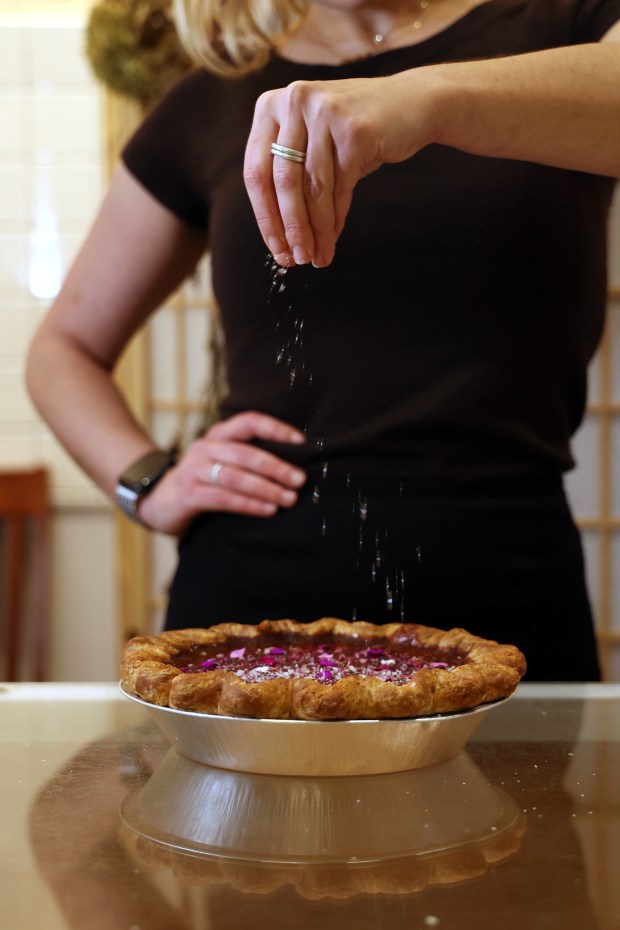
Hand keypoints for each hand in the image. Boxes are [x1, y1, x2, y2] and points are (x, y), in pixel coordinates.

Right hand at [137, 411, 306, 534]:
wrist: (157, 501)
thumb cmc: (201, 481)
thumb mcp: (220, 462)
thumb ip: (246, 458)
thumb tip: (292, 465)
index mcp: (217, 435)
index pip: (248, 421)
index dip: (275, 428)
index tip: (300, 441)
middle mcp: (205, 448)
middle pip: (245, 453)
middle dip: (277, 467)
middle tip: (300, 480)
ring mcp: (193, 470)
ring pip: (236, 477)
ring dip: (267, 489)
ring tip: (289, 499)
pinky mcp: (188, 494)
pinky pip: (224, 499)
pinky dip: (249, 504)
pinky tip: (268, 510)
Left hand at [243, 72, 436, 267]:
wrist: (415, 104)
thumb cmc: (357, 131)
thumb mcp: (314, 143)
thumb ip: (291, 175)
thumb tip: (280, 237)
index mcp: (272, 106)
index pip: (256, 172)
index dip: (264, 217)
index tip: (276, 248)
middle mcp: (294, 101)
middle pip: (282, 182)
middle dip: (290, 228)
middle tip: (297, 258)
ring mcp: (325, 112)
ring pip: (313, 189)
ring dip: (315, 231)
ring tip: (317, 257)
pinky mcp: (354, 131)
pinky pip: (340, 188)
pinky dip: (336, 218)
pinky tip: (333, 237)